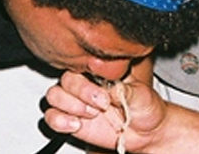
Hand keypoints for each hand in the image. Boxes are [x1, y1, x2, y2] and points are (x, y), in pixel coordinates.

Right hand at [44, 71, 166, 151]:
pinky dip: (58, 120)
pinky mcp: (71, 120)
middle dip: (81, 94)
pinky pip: (51, 116)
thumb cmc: (144, 107)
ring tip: (90, 115)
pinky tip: (76, 124)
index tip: (104, 97)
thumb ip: (122, 90)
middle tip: (101, 106)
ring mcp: (76, 102)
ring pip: (54, 96)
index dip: (88, 82)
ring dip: (69, 106)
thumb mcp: (140, 94)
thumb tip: (107, 89)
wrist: (147, 132)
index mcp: (98, 72)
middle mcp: (84, 85)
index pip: (80, 66)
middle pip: (65, 80)